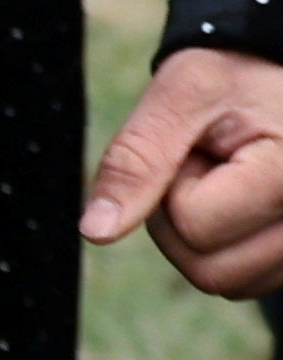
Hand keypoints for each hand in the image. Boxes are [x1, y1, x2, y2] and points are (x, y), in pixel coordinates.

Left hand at [84, 41, 282, 292]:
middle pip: (213, 273)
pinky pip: (247, 281)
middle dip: (185, 220)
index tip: (197, 145)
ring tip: (228, 179)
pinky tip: (242, 202)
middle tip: (208, 165)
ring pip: (229, 283)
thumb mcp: (181, 94)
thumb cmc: (235, 77)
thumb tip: (96, 231)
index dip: (173, 185)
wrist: (281, 76)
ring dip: (206, 236)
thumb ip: (137, 160)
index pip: (194, 226)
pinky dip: (229, 248)